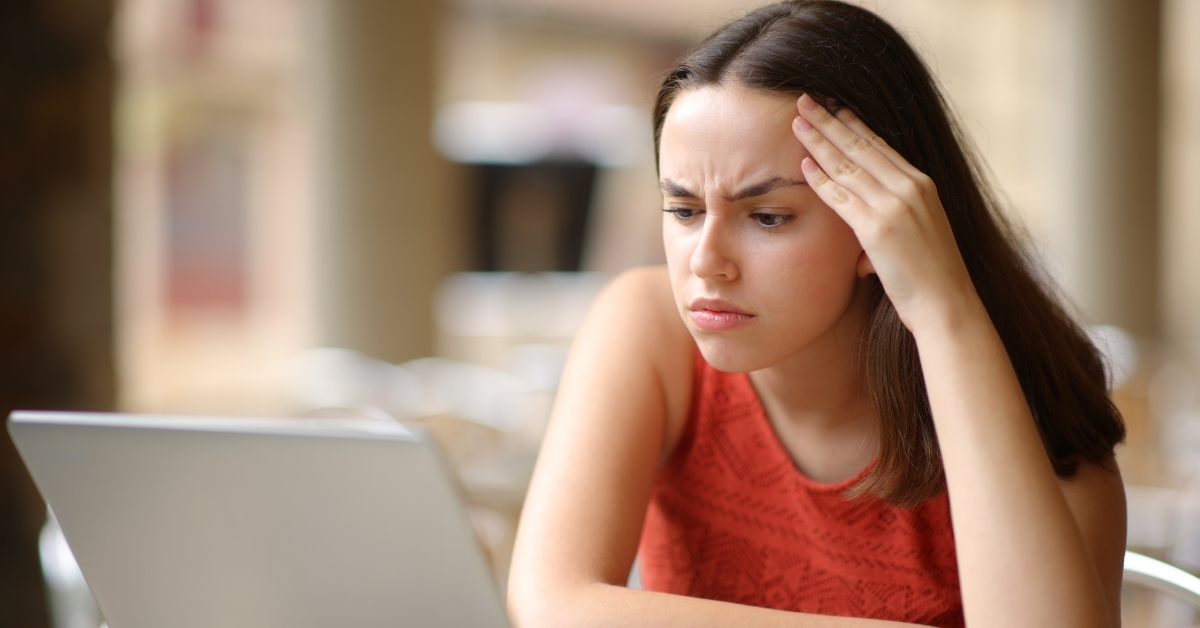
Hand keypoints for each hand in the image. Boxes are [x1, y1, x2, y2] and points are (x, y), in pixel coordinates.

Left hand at [791, 93, 978, 331]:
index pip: (881, 146)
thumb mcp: (919, 234)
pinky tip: (803, 164)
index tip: (835, 107)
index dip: (854, 125)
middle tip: (806, 99)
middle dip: (831, 121)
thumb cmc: (931, 277)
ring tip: (797, 122)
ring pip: (848, 166)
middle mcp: (911, 188)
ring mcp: (895, 206)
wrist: (947, 303)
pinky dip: (820, 179)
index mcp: (923, 185)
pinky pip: (841, 197)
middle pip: (861, 146)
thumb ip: (894, 218)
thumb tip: (867, 229)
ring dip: (819, 141)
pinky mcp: (878, 228)